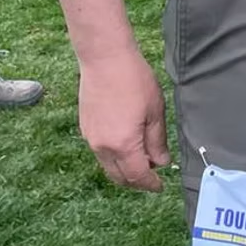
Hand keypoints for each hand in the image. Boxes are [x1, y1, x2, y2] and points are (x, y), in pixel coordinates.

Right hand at [77, 47, 171, 190]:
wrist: (105, 58)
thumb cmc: (134, 80)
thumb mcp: (154, 111)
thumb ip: (157, 141)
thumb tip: (160, 162)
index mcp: (123, 145)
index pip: (137, 176)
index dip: (150, 185)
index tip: (159, 187)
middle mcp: (102, 147)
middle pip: (119, 177)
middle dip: (136, 181)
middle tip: (151, 177)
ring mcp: (90, 138)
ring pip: (108, 166)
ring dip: (124, 170)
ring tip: (141, 159)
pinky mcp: (85, 128)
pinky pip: (100, 153)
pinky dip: (114, 157)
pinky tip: (126, 144)